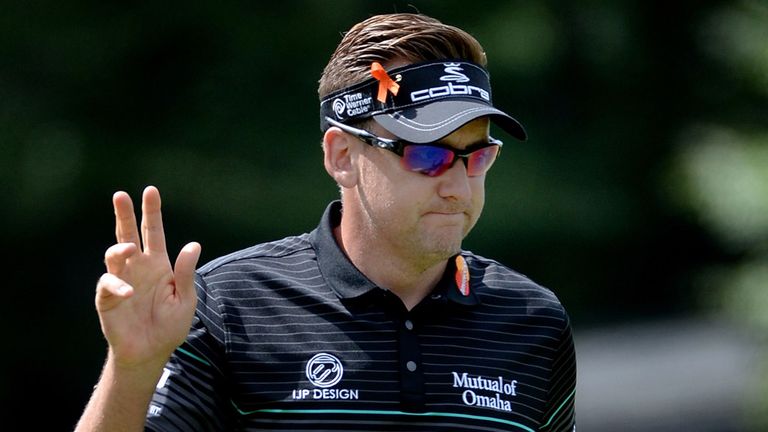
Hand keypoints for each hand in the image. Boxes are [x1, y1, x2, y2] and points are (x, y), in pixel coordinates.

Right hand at [95, 186, 200, 369]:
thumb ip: (186, 273)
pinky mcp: (108, 298)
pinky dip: (117, 285)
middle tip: (120, 195)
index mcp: (158, 264)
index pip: (153, 232)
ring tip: (129, 248)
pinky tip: (129, 293)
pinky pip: (108, 285)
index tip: (150, 191)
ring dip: (119, 249)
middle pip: (128, 234)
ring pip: (114, 255)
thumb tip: (193, 245)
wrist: (152, 352)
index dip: (152, 212)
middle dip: (124, 215)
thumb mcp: (185, 298)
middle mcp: (138, 267)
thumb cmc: (170, 325)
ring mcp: (121, 281)